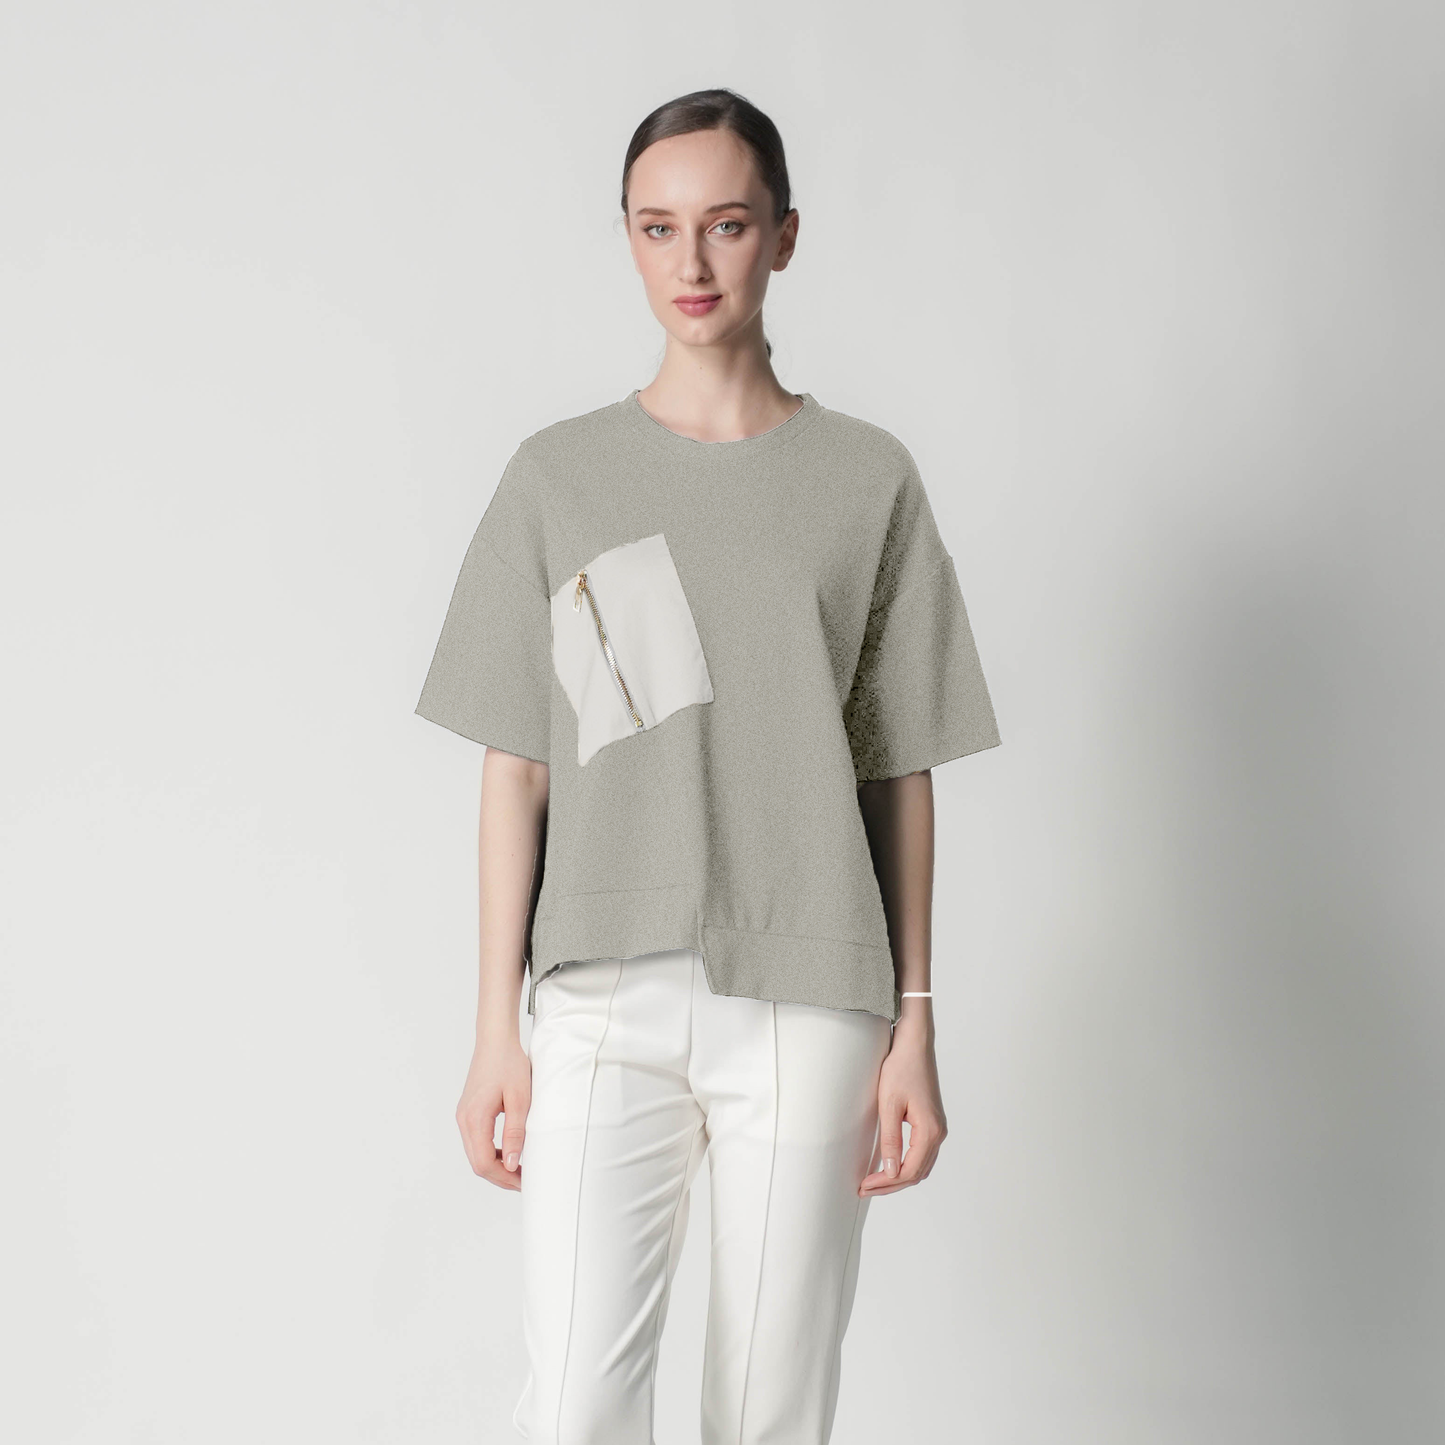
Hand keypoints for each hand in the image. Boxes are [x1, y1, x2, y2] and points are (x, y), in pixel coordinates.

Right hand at [456, 1032, 531, 1190]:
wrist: (495, 1040)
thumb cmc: (509, 1064)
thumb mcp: (519, 1099)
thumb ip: (515, 1133)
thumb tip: (513, 1165)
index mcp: (474, 1119)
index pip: (484, 1163)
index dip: (504, 1178)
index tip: (525, 1182)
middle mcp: (464, 1121)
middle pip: (478, 1163)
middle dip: (501, 1176)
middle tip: (524, 1181)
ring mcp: (464, 1117)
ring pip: (476, 1154)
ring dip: (497, 1166)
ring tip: (520, 1169)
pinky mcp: (469, 1113)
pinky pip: (477, 1142)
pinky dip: (492, 1152)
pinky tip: (510, 1151)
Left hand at [858, 1018, 946, 1195]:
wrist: (914, 1045)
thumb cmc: (901, 1069)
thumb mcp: (889, 1104)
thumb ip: (890, 1140)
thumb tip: (891, 1171)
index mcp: (930, 1130)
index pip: (908, 1171)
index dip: (886, 1183)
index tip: (864, 1185)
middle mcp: (938, 1133)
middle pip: (916, 1173)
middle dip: (891, 1185)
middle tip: (865, 1188)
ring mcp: (937, 1128)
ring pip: (920, 1166)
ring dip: (899, 1177)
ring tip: (874, 1182)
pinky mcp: (931, 1122)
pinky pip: (921, 1154)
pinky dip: (906, 1165)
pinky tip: (890, 1165)